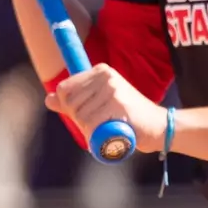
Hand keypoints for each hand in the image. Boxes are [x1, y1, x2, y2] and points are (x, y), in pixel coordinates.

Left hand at [45, 64, 168, 153]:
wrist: (159, 126)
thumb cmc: (126, 117)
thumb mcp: (98, 104)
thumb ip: (73, 101)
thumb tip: (48, 99)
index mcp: (99, 71)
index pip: (64, 90)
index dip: (71, 108)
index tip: (90, 112)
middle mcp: (105, 76)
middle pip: (71, 105)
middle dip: (82, 121)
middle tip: (103, 122)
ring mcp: (112, 89)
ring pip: (81, 117)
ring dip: (91, 130)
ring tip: (110, 127)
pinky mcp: (118, 105)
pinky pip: (92, 125)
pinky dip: (98, 136)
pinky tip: (113, 133)